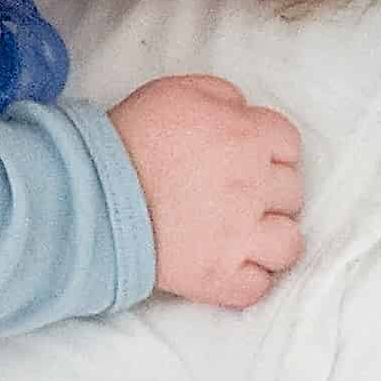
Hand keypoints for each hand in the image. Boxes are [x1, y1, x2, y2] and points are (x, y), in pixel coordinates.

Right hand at [109, 74, 304, 309]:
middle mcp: (253, 187)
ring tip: (240, 235)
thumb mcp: (174, 92)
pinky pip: (257, 288)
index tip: (245, 158)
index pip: (288, 144)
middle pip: (291, 193)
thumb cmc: (128, 138)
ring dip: (269, 239)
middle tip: (232, 193)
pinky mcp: (218, 277)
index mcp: (247, 136)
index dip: (268, 150)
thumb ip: (221, 95)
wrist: (89, 192)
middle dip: (267, 192)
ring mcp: (239, 237)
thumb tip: (242, 110)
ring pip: (288, 245)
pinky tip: (228, 266)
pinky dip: (246, 280)